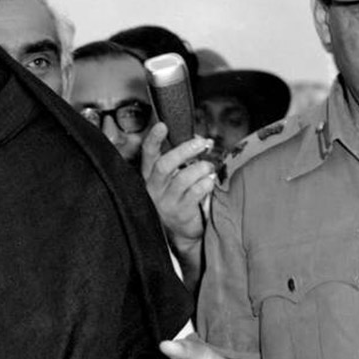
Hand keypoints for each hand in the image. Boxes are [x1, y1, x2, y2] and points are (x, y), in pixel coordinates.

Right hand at [141, 123, 215, 246]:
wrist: (181, 232)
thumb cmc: (178, 197)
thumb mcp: (173, 178)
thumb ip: (182, 159)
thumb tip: (201, 140)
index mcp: (149, 175)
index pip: (148, 154)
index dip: (153, 139)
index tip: (162, 126)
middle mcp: (154, 188)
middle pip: (165, 165)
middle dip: (185, 150)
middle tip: (203, 143)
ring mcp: (165, 202)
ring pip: (182, 179)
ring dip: (200, 168)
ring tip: (209, 166)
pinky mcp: (180, 213)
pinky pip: (194, 193)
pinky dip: (205, 183)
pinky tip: (210, 180)